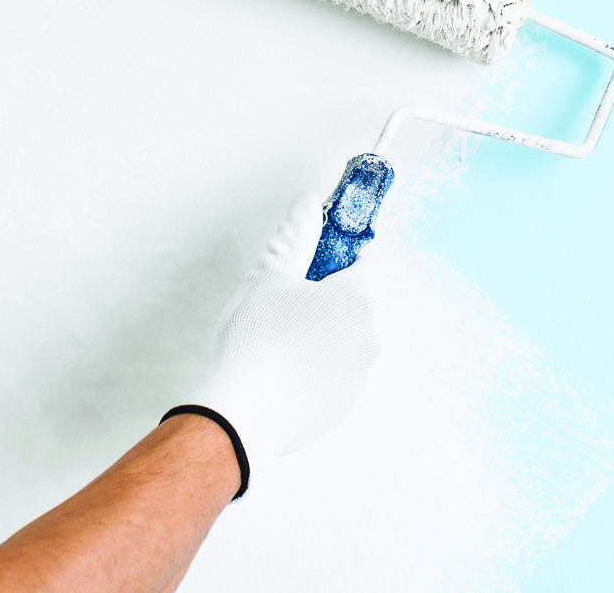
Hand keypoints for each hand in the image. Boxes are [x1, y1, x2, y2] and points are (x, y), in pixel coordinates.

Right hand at [177, 191, 378, 494]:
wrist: (245, 413)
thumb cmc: (259, 337)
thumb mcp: (269, 276)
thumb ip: (292, 237)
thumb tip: (307, 202)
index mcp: (357, 298)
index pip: (360, 265)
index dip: (335, 261)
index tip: (313, 268)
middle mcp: (368, 336)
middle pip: (351, 307)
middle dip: (323, 304)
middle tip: (282, 310)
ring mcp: (358, 376)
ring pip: (341, 345)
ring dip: (318, 341)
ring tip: (276, 347)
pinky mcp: (341, 407)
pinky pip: (329, 380)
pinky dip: (311, 375)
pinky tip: (279, 378)